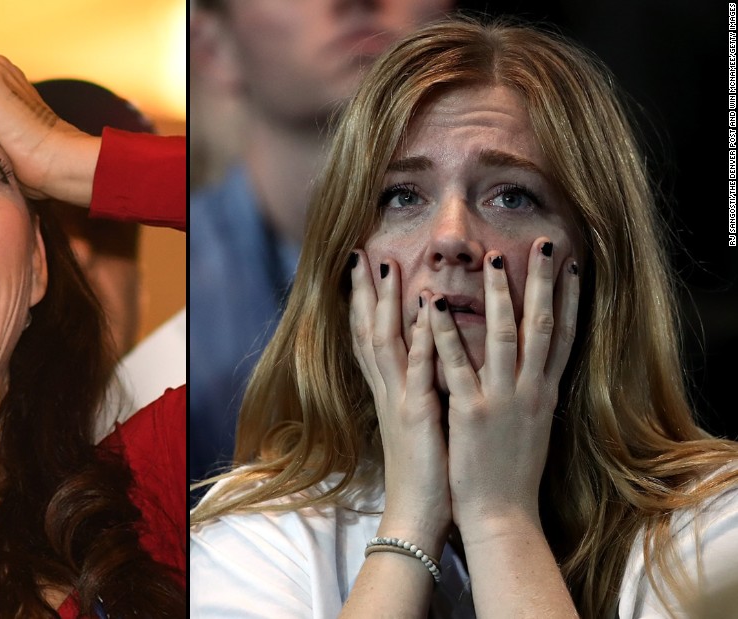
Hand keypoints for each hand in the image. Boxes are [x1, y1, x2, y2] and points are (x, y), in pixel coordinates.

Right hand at [349, 251, 451, 551]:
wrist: (417, 516)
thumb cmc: (426, 471)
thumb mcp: (420, 422)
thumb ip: (419, 389)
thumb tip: (427, 361)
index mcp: (392, 392)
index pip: (372, 338)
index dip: (364, 302)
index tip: (364, 266)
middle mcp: (390, 391)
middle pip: (369, 330)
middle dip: (365, 291)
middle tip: (361, 252)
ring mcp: (401, 402)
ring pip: (386, 342)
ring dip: (385, 303)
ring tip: (387, 266)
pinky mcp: (418, 417)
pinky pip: (418, 371)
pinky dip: (419, 338)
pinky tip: (424, 310)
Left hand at [428, 238, 579, 534]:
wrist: (503, 515)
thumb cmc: (513, 472)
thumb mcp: (532, 425)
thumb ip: (533, 391)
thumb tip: (539, 364)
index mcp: (545, 393)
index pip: (563, 336)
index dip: (568, 298)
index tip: (571, 263)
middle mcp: (530, 390)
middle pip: (541, 326)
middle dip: (542, 282)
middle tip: (544, 242)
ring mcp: (502, 399)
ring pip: (504, 336)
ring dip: (498, 295)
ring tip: (492, 258)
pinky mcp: (470, 412)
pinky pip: (455, 365)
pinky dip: (443, 334)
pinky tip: (431, 307)